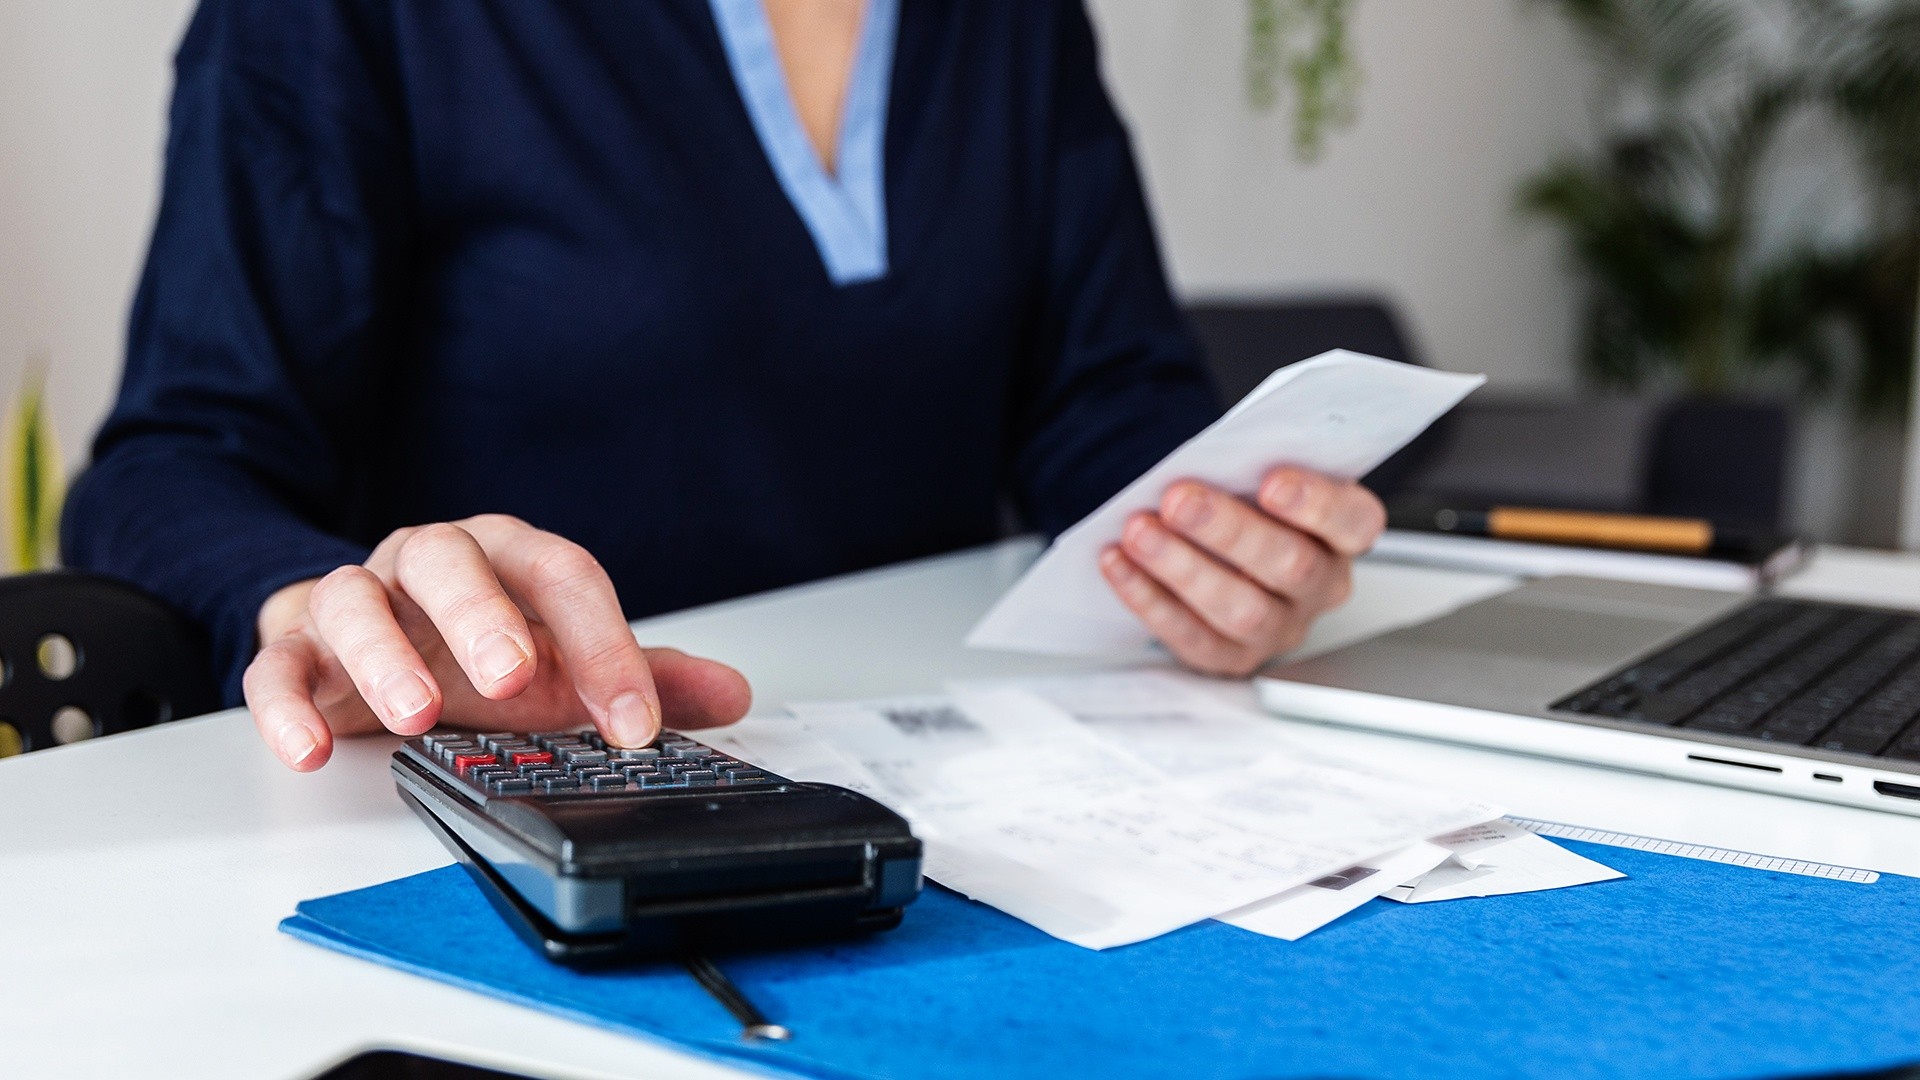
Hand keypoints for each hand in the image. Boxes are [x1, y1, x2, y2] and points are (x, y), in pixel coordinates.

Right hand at [244, 514, 751, 770]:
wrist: (371, 633)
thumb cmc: (472, 647)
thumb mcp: (563, 662)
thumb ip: (640, 676)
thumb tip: (731, 695)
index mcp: (506, 556)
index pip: (563, 577)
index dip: (605, 646)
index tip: (635, 722)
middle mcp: (427, 564)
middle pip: (449, 562)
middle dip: (482, 616)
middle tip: (513, 679)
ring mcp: (356, 599)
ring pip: (354, 602)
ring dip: (382, 656)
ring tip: (415, 716)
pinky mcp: (294, 647)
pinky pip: (275, 666)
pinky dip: (285, 704)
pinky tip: (311, 746)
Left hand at [1098, 466, 1384, 677]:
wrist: (1215, 544)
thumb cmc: (1246, 499)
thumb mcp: (1260, 471)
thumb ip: (1252, 465)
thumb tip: (1210, 459)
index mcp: (1343, 534)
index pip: (1352, 522)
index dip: (1316, 505)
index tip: (1272, 483)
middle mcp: (1321, 586)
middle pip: (1290, 565)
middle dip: (1228, 531)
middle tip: (1179, 500)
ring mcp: (1280, 627)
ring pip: (1241, 609)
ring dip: (1182, 567)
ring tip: (1139, 531)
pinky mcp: (1233, 657)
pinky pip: (1192, 637)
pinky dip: (1149, 598)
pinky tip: (1118, 563)